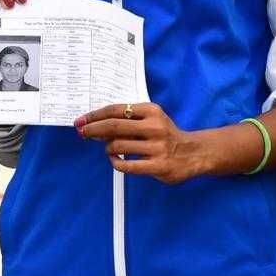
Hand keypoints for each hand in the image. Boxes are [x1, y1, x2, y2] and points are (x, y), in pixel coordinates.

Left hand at [75, 103, 208, 184]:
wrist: (193, 153)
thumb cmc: (165, 134)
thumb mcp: (152, 119)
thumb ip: (128, 119)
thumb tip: (95, 125)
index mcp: (152, 111)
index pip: (116, 110)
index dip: (95, 115)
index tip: (82, 120)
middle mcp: (155, 127)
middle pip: (114, 126)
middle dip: (93, 129)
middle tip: (82, 132)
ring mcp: (157, 147)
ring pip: (117, 146)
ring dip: (107, 148)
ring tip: (109, 149)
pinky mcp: (157, 166)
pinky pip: (126, 165)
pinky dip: (115, 162)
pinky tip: (116, 160)